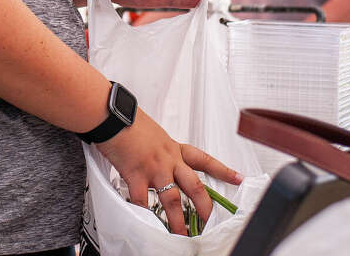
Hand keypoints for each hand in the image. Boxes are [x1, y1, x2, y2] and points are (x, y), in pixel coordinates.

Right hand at [95, 109, 242, 235]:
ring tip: (181, 234)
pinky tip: (146, 221)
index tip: (238, 178)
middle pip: (194, 186)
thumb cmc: (128, 121)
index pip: (204, 160)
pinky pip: (143, 200)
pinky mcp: (137, 174)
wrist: (112, 115)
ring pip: (173, 199)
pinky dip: (144, 212)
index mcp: (174, 148)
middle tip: (210, 220)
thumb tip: (159, 160)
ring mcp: (154, 168)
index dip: (223, 170)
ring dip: (178, 220)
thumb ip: (160, 150)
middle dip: (204, 206)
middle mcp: (169, 159)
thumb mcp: (152, 133)